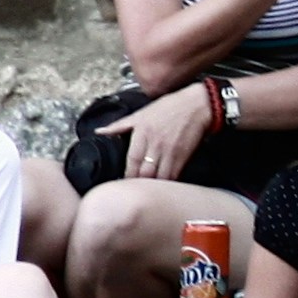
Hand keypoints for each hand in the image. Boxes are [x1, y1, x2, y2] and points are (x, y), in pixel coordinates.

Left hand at [101, 83, 215, 183]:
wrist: (198, 105)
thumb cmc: (170, 107)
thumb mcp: (141, 113)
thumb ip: (120, 125)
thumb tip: (99, 132)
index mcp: (143, 132)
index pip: (132, 160)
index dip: (127, 174)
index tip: (122, 183)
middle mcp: (155, 143)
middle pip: (144, 172)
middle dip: (138, 184)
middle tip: (133, 192)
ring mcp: (170, 151)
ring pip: (158, 177)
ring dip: (152, 186)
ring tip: (146, 192)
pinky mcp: (183, 157)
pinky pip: (173, 176)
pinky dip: (166, 183)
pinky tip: (162, 187)